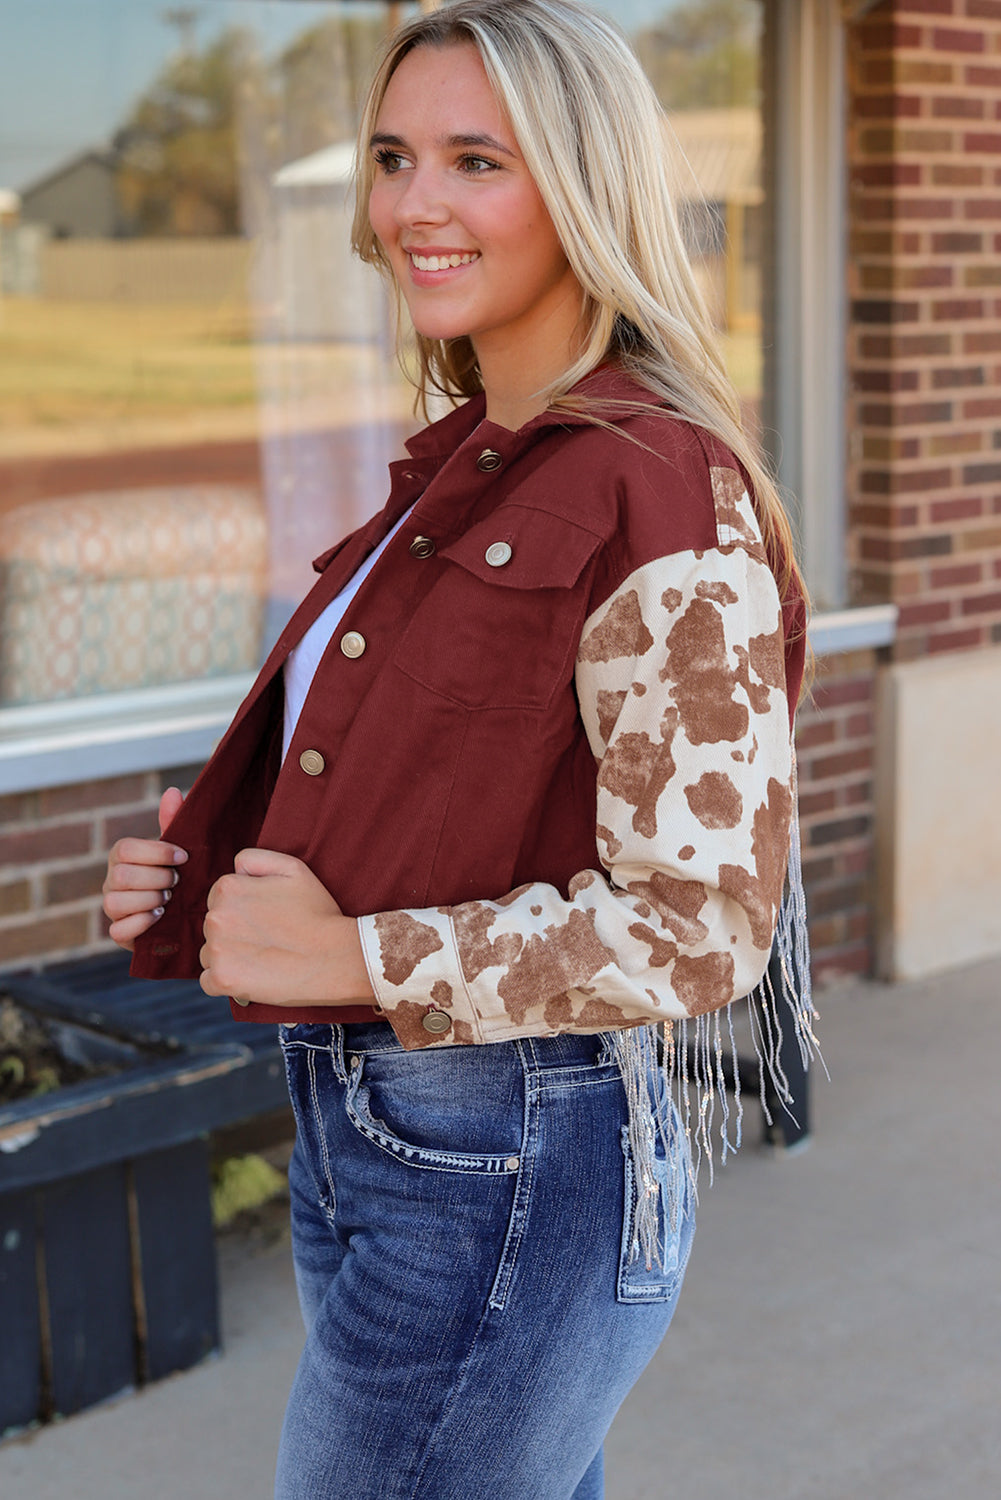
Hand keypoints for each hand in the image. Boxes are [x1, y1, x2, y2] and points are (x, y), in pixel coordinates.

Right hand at [103, 787, 186, 949]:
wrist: (184, 912)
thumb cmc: (178, 874)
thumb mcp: (178, 849)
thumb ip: (173, 822)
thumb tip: (171, 792)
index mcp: (122, 856)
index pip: (125, 848)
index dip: (156, 852)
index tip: (183, 857)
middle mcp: (111, 881)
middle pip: (121, 875)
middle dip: (156, 878)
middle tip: (178, 882)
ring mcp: (112, 908)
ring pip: (115, 902)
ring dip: (149, 900)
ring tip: (170, 899)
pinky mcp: (119, 933)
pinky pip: (117, 931)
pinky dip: (141, 923)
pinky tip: (160, 916)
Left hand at [199, 848, 374, 1007]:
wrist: (336, 958)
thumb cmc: (318, 913)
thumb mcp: (293, 868)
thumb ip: (255, 859)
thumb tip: (235, 869)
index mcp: (227, 888)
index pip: (220, 899)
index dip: (244, 910)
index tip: (267, 920)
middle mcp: (215, 917)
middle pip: (213, 926)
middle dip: (234, 933)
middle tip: (269, 941)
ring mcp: (216, 950)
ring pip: (209, 953)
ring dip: (229, 958)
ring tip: (263, 960)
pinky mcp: (222, 980)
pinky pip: (208, 981)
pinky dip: (226, 982)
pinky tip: (251, 978)